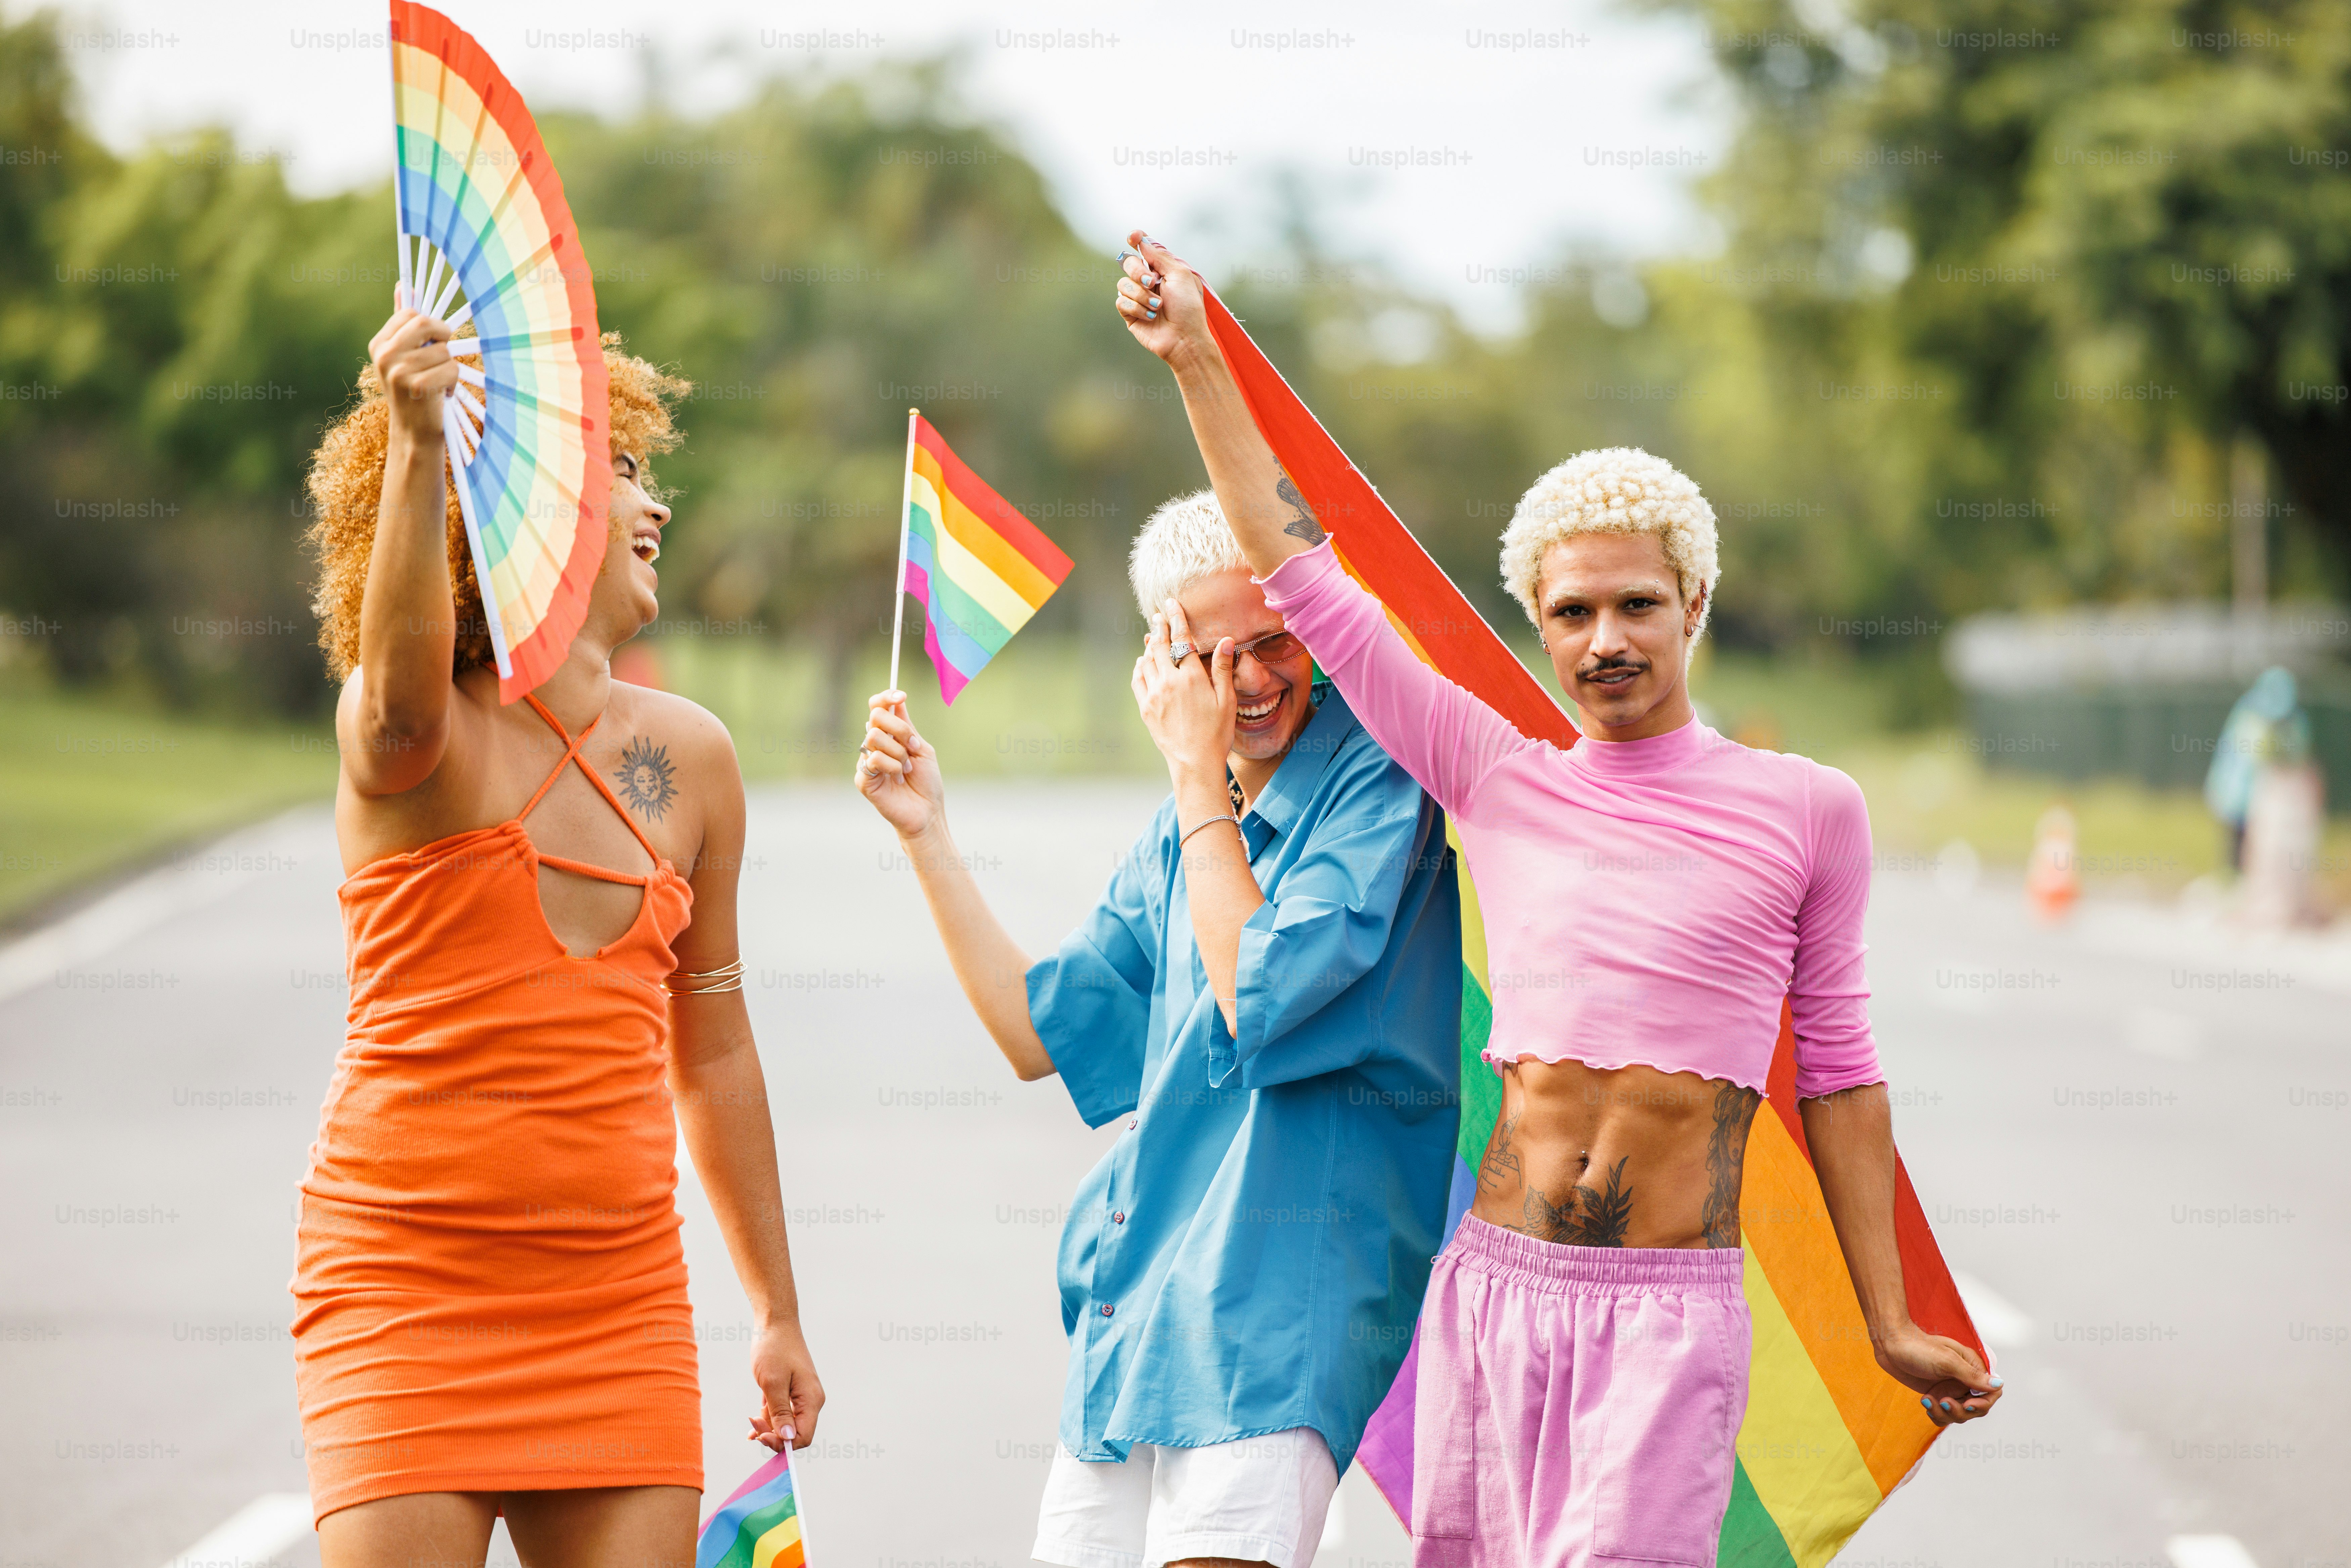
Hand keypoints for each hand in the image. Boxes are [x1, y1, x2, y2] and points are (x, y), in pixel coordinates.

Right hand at [369, 304, 462, 445]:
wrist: (413, 431)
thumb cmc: (413, 390)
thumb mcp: (403, 355)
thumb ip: (403, 322)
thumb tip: (404, 285)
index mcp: (379, 344)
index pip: (410, 313)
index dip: (431, 324)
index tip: (435, 340)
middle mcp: (384, 355)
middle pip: (426, 323)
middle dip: (444, 337)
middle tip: (444, 355)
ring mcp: (398, 371)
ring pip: (443, 350)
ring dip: (449, 366)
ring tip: (439, 382)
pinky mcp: (416, 386)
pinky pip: (451, 368)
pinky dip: (453, 381)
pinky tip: (442, 394)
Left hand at [747, 1318, 823, 1451]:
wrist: (775, 1323)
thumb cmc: (773, 1349)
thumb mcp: (772, 1383)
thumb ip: (780, 1413)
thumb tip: (787, 1439)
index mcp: (811, 1400)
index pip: (803, 1436)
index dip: (782, 1443)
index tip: (760, 1436)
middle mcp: (810, 1400)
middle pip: (795, 1433)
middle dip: (773, 1434)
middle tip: (753, 1425)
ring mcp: (802, 1396)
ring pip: (787, 1424)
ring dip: (769, 1427)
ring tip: (751, 1421)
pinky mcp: (792, 1391)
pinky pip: (783, 1413)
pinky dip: (769, 1418)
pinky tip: (755, 1420)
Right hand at [856, 689, 944, 837]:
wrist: (927, 811)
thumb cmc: (926, 782)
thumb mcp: (921, 748)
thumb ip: (906, 726)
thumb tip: (897, 700)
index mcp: (888, 735)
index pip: (877, 707)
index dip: (885, 697)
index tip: (901, 696)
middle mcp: (874, 745)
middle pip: (875, 716)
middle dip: (899, 729)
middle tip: (912, 746)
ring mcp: (866, 761)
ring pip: (874, 737)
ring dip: (898, 752)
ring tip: (906, 768)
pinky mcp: (863, 778)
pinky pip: (874, 759)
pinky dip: (893, 767)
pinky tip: (899, 779)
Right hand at [1114, 230, 1215, 368]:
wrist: (1184, 338)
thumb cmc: (1188, 308)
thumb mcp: (1179, 275)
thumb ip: (1159, 256)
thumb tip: (1141, 239)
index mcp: (1162, 270)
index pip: (1144, 249)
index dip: (1136, 240)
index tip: (1132, 236)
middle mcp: (1148, 282)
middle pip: (1128, 263)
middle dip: (1138, 272)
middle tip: (1153, 283)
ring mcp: (1138, 298)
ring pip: (1123, 284)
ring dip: (1141, 295)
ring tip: (1158, 307)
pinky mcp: (1130, 315)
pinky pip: (1122, 302)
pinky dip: (1137, 308)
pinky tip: (1151, 317)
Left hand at [1132, 598, 1234, 785]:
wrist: (1194, 763)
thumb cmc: (1217, 734)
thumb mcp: (1227, 700)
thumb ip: (1223, 668)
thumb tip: (1227, 640)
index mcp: (1191, 677)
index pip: (1181, 639)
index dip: (1176, 619)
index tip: (1171, 605)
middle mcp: (1169, 682)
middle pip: (1159, 645)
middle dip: (1159, 627)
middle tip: (1159, 615)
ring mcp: (1154, 694)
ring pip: (1147, 660)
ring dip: (1149, 645)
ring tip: (1152, 636)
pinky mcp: (1145, 707)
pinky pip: (1138, 679)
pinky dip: (1140, 666)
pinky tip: (1143, 662)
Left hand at [1874, 1321, 2002, 1425]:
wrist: (1890, 1345)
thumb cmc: (1917, 1347)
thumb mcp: (1946, 1361)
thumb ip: (1972, 1375)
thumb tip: (1999, 1384)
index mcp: (1972, 1367)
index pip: (1992, 1392)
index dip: (1983, 1403)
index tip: (1967, 1404)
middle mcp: (1964, 1379)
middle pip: (1976, 1408)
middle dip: (1960, 1411)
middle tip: (1943, 1402)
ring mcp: (1950, 1388)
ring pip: (1959, 1414)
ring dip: (1944, 1413)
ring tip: (1928, 1400)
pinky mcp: (1937, 1394)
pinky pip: (1944, 1414)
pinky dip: (1936, 1413)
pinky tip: (1925, 1402)